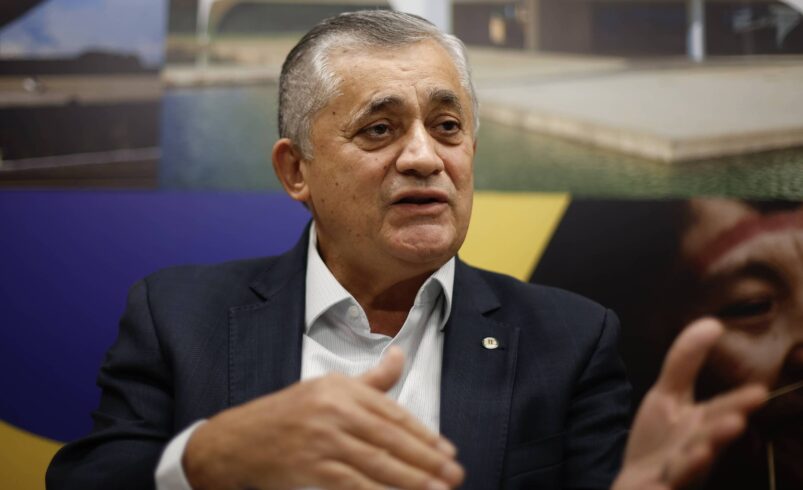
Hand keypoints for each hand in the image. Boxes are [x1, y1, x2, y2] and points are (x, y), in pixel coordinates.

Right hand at [183, 347, 463, 489]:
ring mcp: (321, 440)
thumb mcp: (327, 387)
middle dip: (426, 460)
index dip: (424, 433)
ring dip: (412, 480)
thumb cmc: (287, 414)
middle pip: (390, 438)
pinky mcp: (310, 468)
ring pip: (377, 463)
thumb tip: (400, 356)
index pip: (392, 412)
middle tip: (454, 475)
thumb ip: (370, 380)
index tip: (447, 451)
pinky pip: (353, 484)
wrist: (237, 441)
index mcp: (340, 388)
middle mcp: (333, 410)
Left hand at [612, 318, 767, 489]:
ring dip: (697, 461)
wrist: (639, 487)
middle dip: (722, 433)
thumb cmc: (661, 441)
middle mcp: (695, 453)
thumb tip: (712, 322)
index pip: (722, 412)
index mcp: (701, 428)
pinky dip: (665, 487)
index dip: (737, 404)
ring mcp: (677, 475)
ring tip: (702, 450)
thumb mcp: (668, 397)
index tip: (758, 393)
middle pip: (709, 442)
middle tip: (735, 421)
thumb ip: (686, 362)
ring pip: (689, 470)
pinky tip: (663, 483)